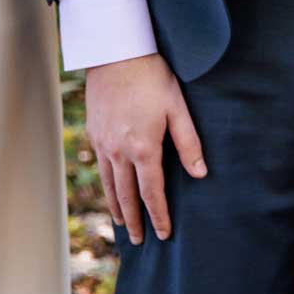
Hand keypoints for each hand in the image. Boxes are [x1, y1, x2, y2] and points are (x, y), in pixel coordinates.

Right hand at [86, 53, 206, 239]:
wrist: (116, 53)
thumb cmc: (152, 77)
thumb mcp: (178, 108)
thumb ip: (189, 143)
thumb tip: (200, 174)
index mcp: (143, 147)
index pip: (151, 192)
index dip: (158, 215)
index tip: (163, 233)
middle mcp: (119, 151)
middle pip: (127, 196)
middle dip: (135, 220)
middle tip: (139, 240)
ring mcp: (103, 143)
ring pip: (110, 185)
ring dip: (117, 207)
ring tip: (123, 224)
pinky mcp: (94, 133)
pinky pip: (100, 168)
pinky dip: (106, 186)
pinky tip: (110, 190)